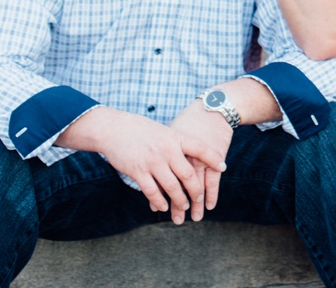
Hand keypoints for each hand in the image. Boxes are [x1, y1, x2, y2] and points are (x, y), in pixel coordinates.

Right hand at [59, 107, 225, 223]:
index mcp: (174, 137)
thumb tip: (190, 157)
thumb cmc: (139, 130)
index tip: (222, 168)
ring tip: (183, 206)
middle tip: (199, 201)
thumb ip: (175, 144)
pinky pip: (152, 191)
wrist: (113, 129)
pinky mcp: (138, 172)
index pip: (200, 148)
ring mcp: (152, 162)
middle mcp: (166, 150)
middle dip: (196, 190)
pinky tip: (162, 206)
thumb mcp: (162, 131)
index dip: (213, 158)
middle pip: (188, 174)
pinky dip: (159, 201)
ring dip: (179, 199)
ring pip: (172, 186)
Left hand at [168, 99, 235, 218]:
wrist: (211, 107)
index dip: (158, 194)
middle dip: (178, 204)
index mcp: (166, 149)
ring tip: (194, 218)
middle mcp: (181, 153)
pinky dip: (211, 193)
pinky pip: (212, 179)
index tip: (157, 208)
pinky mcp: (216, 155)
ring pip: (195, 185)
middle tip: (177, 220)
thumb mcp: (168, 134)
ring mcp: (198, 154)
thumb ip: (159, 152)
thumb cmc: (188, 121)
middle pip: (177, 184)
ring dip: (196, 203)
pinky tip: (209, 205)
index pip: (158, 175)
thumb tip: (144, 169)